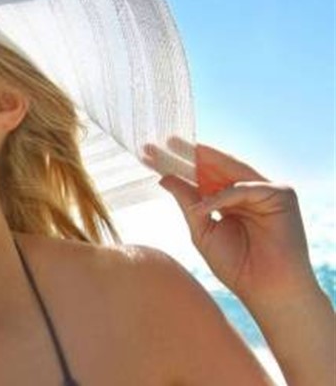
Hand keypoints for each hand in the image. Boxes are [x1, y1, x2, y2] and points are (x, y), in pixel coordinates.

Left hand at [142, 137, 317, 306]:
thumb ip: (187, 201)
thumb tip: (164, 177)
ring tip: (172, 148)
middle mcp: (247, 190)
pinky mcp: (282, 194)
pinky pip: (245, 188)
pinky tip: (203, 207)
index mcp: (228, 199)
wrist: (265, 289)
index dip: (176, 165)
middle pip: (212, 167)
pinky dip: (223, 197)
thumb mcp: (202, 229)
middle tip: (159, 142)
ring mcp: (265, 190)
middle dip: (185, 155)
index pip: (199, 176)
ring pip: (229, 169)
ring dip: (200, 159)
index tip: (149, 154)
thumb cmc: (236, 265)